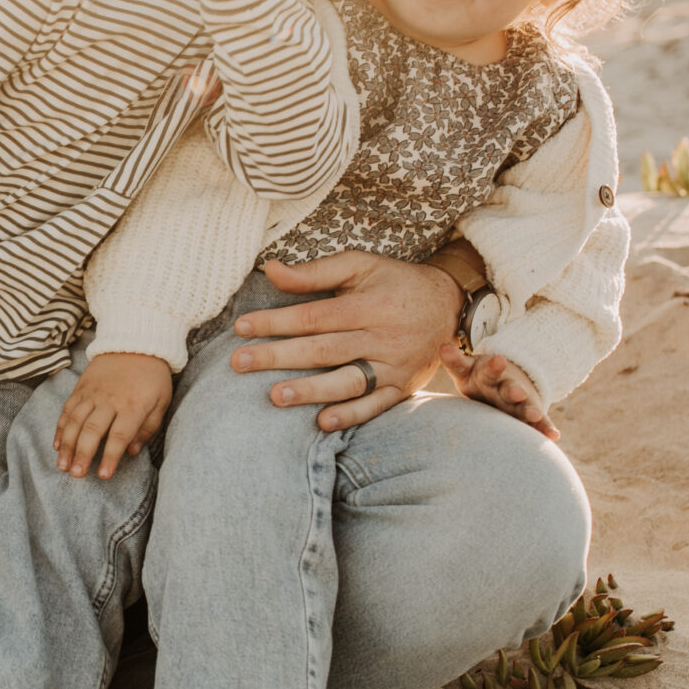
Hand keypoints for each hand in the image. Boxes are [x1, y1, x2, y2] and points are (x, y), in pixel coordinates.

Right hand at [53, 352, 172, 477]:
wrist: (136, 343)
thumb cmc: (153, 378)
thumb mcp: (162, 402)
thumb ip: (148, 429)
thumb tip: (132, 452)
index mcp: (133, 405)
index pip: (119, 434)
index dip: (110, 456)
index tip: (103, 475)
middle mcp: (110, 400)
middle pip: (92, 429)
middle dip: (83, 454)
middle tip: (77, 474)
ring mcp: (92, 393)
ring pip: (76, 421)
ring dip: (67, 445)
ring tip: (63, 465)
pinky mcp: (81, 388)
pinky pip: (68, 409)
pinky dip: (61, 428)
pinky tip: (57, 445)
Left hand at [229, 251, 464, 429]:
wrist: (449, 304)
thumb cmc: (395, 282)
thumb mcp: (360, 265)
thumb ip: (315, 272)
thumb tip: (269, 270)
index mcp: (370, 304)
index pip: (315, 317)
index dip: (276, 322)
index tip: (241, 328)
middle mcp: (383, 337)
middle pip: (324, 350)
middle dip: (279, 356)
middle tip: (240, 363)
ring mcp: (394, 365)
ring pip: (348, 381)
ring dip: (312, 391)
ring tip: (275, 396)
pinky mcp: (402, 388)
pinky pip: (376, 405)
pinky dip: (351, 415)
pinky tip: (322, 422)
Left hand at [440, 346, 557, 440]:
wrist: (505, 383)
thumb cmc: (479, 378)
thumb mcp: (466, 369)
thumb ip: (455, 361)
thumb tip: (443, 348)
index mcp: (490, 375)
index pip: (490, 370)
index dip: (494, 366)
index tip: (498, 360)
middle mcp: (507, 388)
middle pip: (510, 389)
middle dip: (514, 390)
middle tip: (517, 392)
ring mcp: (520, 402)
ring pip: (525, 406)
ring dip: (530, 410)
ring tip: (534, 414)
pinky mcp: (528, 415)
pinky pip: (538, 423)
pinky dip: (545, 428)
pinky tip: (553, 436)